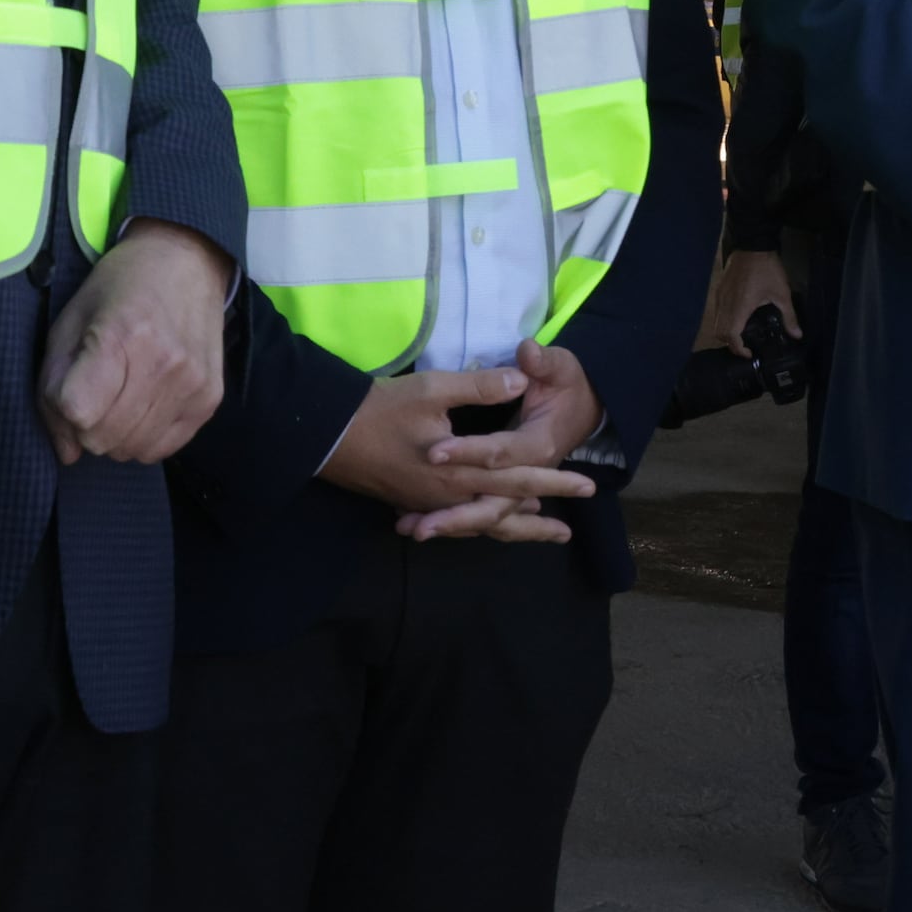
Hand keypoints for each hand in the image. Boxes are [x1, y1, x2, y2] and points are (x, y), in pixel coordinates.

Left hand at [39, 223, 232, 465]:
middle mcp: (163, 365)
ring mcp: (192, 385)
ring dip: (115, 434)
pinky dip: (144, 437)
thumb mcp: (70, 320)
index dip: (63, 406)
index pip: (78, 412)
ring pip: (131, 450)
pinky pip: (162, 449)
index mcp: (121, 336)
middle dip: (86, 424)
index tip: (72, 384)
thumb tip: (65, 451)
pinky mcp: (210, 399)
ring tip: (121, 395)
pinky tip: (144, 404)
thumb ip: (53, 386)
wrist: (186, 261)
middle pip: (102, 438)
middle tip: (96, 391)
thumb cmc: (120, 287)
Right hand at [318, 361, 593, 541]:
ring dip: (512, 527)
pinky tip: (484, 519)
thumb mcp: (432, 389)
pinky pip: (455, 520)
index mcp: (462, 472)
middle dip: (539, 520)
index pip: (519, 478)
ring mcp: (429, 503)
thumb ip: (480, 387)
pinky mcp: (412, 501)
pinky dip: (477, 523)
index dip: (555, 480)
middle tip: (568, 533)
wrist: (325, 436)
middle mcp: (450, 497)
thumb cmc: (379, 410)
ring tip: (540, 531)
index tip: (587, 487)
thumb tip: (522, 379)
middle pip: (504, 513)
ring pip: (479, 524)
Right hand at [701, 246, 801, 353]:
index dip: (738, 349)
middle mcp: (726, 303)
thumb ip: (789, 316)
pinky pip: (717, 312)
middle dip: (730, 344)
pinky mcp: (719, 290)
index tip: (749, 353)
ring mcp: (720, 296)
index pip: (730, 335)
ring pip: (716, 323)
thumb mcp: (782, 293)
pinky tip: (738, 318)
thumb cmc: (767, 269)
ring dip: (726, 333)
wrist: (753, 244)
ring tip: (742, 335)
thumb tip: (797, 335)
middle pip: (719, 333)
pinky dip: (724, 321)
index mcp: (740, 307)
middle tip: (746, 346)